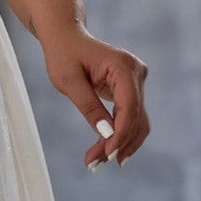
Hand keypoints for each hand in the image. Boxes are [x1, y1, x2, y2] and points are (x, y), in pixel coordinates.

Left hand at [41, 25, 149, 169]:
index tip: (107, 154)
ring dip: (120, 143)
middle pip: (135, 117)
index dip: (120, 134)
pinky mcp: (131, 88)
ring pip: (136, 121)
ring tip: (97, 161)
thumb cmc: (64, 53)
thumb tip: (107, 134)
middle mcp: (136, 72)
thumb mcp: (68, 81)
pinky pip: (130, 116)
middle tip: (95, 163)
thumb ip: (89, 107)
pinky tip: (107, 150)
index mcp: (122, 66)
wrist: (66, 37)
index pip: (129, 107)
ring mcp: (136, 80)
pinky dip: (119, 133)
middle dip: (118, 143)